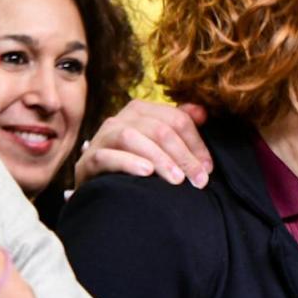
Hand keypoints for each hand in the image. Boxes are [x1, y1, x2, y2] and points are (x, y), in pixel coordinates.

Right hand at [74, 99, 211, 187]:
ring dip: (159, 158)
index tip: (208, 168)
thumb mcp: (159, 144)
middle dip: (183, 155)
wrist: (99, 186)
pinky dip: (128, 163)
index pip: (177, 119)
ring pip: (132, 137)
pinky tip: (146, 173)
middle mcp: (120, 119)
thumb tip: (203, 112)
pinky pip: (107, 157)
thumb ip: (180, 126)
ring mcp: (102, 138)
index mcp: (141, 110)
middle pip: (158, 129)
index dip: (196, 143)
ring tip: (177, 179)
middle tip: (199, 180)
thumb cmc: (135, 164)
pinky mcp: (88, 160)